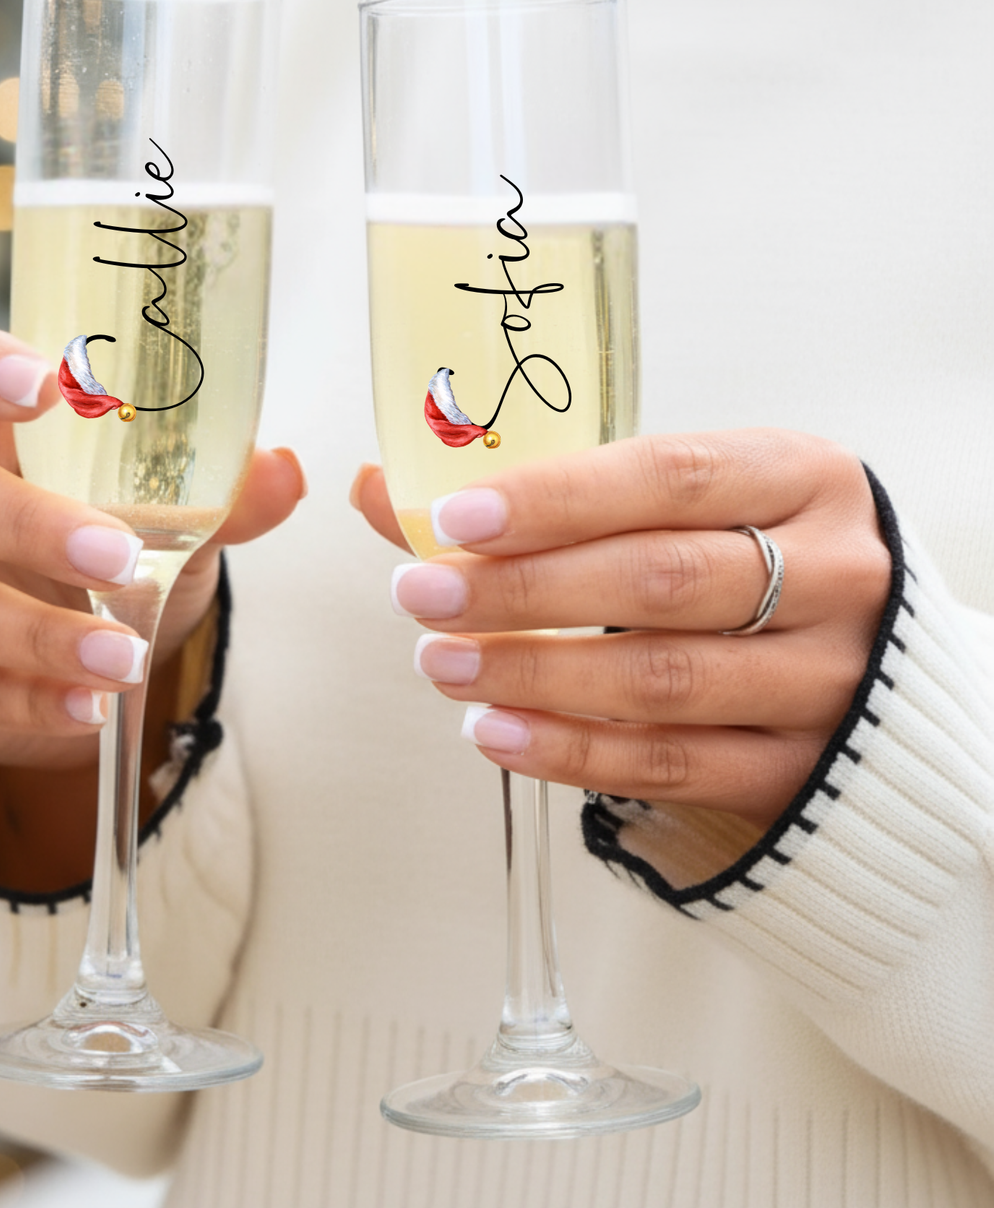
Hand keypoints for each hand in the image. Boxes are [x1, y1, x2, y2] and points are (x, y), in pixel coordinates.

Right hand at [0, 318, 303, 773]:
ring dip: (37, 634)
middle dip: (28, 525)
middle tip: (119, 556)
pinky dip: (22, 701)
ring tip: (126, 660)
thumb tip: (282, 472)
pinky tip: (90, 708)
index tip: (43, 383)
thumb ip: (215, 492)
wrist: (59, 651)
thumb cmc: (99, 540)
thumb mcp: (161, 511)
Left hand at [354, 431, 890, 830]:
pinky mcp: (800, 769)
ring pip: (663, 681)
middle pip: (661, 581)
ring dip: (535, 672)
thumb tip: (379, 487)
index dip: (558, 499)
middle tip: (422, 593)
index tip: (456, 517)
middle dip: (525, 590)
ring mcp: (825, 680)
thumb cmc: (744, 555)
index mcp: (801, 476)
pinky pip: (672, 767)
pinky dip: (571, 753)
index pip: (670, 476)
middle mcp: (831, 573)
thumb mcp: (675, 501)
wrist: (867, 663)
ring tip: (443, 663)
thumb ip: (540, 497)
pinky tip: (495, 733)